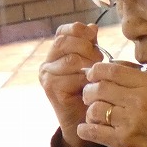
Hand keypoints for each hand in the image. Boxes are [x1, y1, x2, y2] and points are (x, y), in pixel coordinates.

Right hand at [39, 22, 102, 146]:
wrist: (83, 121)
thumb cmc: (90, 91)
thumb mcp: (92, 65)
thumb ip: (91, 46)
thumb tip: (92, 26)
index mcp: (56, 53)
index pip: (63, 31)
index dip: (78, 30)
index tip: (93, 36)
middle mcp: (47, 63)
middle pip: (65, 42)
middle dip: (86, 47)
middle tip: (99, 58)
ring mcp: (46, 76)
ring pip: (70, 59)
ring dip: (88, 64)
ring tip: (97, 73)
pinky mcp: (51, 88)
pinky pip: (72, 77)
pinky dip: (86, 80)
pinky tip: (92, 85)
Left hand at [77, 62, 146, 146]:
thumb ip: (140, 84)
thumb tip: (113, 74)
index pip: (113, 71)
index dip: (97, 71)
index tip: (92, 75)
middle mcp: (137, 100)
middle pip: (99, 88)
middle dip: (90, 92)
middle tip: (90, 97)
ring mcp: (129, 121)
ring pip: (94, 109)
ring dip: (90, 112)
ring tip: (94, 116)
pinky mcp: (123, 140)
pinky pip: (93, 131)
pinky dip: (86, 130)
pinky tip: (87, 130)